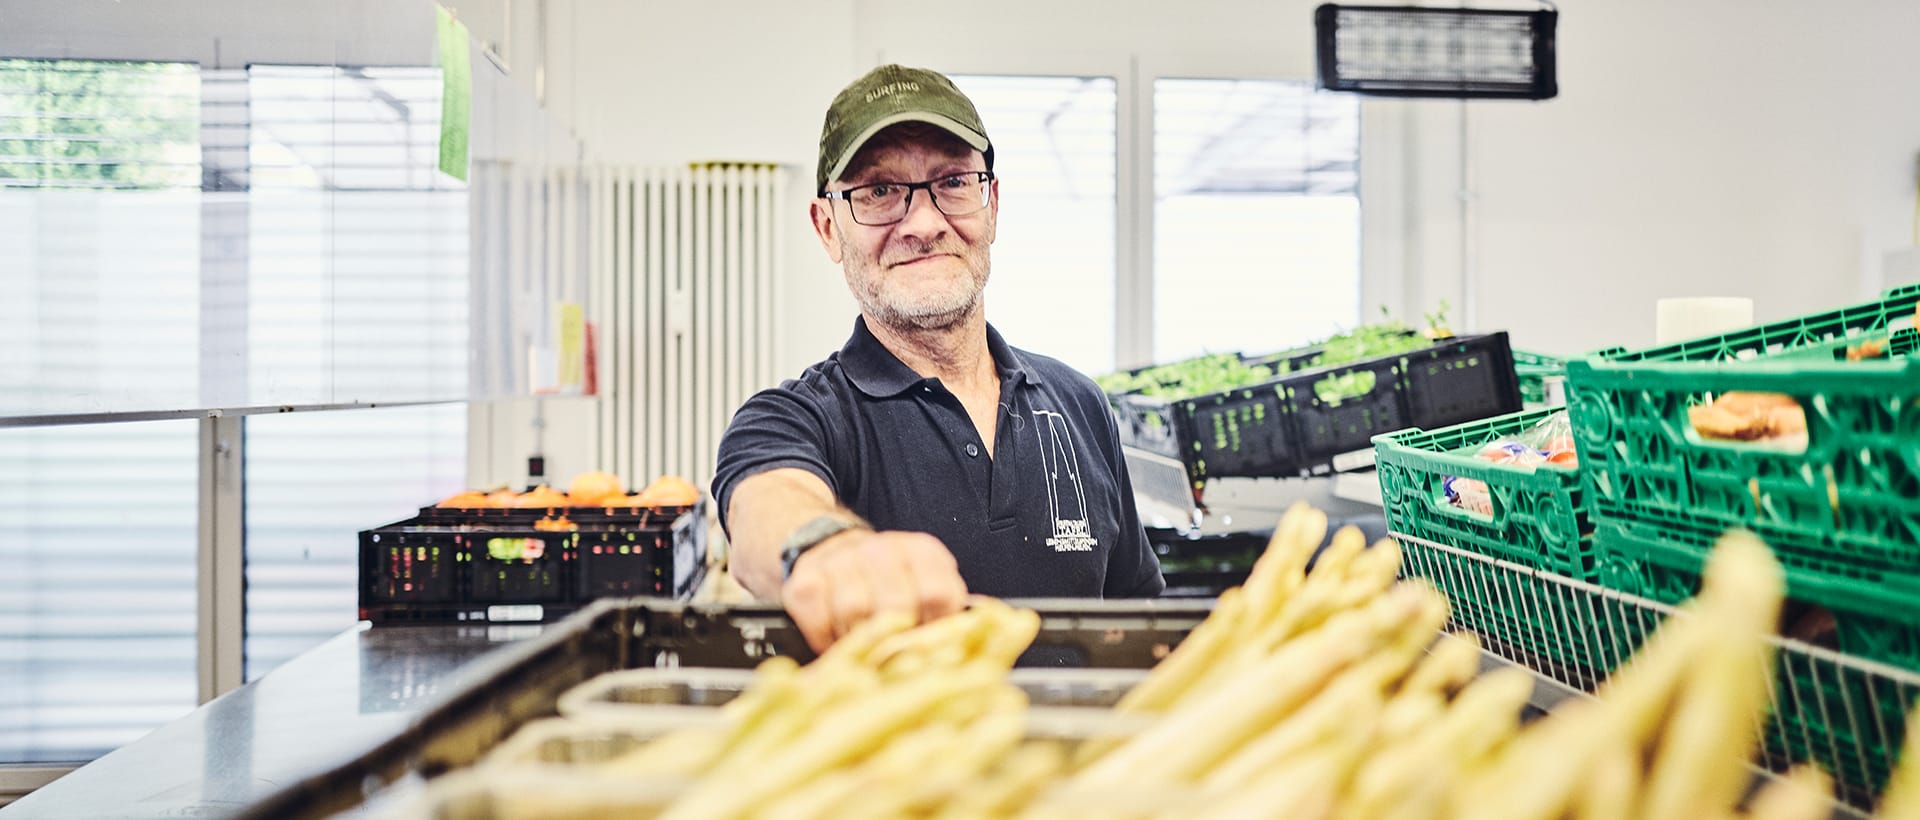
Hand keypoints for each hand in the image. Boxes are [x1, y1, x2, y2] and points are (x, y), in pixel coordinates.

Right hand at [781, 529, 969, 652]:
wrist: (829, 549)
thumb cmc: (887, 583)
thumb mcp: (924, 588)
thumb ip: (943, 617)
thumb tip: (952, 658)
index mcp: (922, 552)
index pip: (938, 594)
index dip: (934, 630)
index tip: (926, 647)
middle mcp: (881, 549)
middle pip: (895, 606)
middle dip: (894, 641)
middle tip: (891, 656)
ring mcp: (840, 561)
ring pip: (854, 612)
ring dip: (858, 640)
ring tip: (862, 647)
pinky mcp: (805, 579)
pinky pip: (817, 620)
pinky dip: (826, 640)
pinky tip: (834, 640)